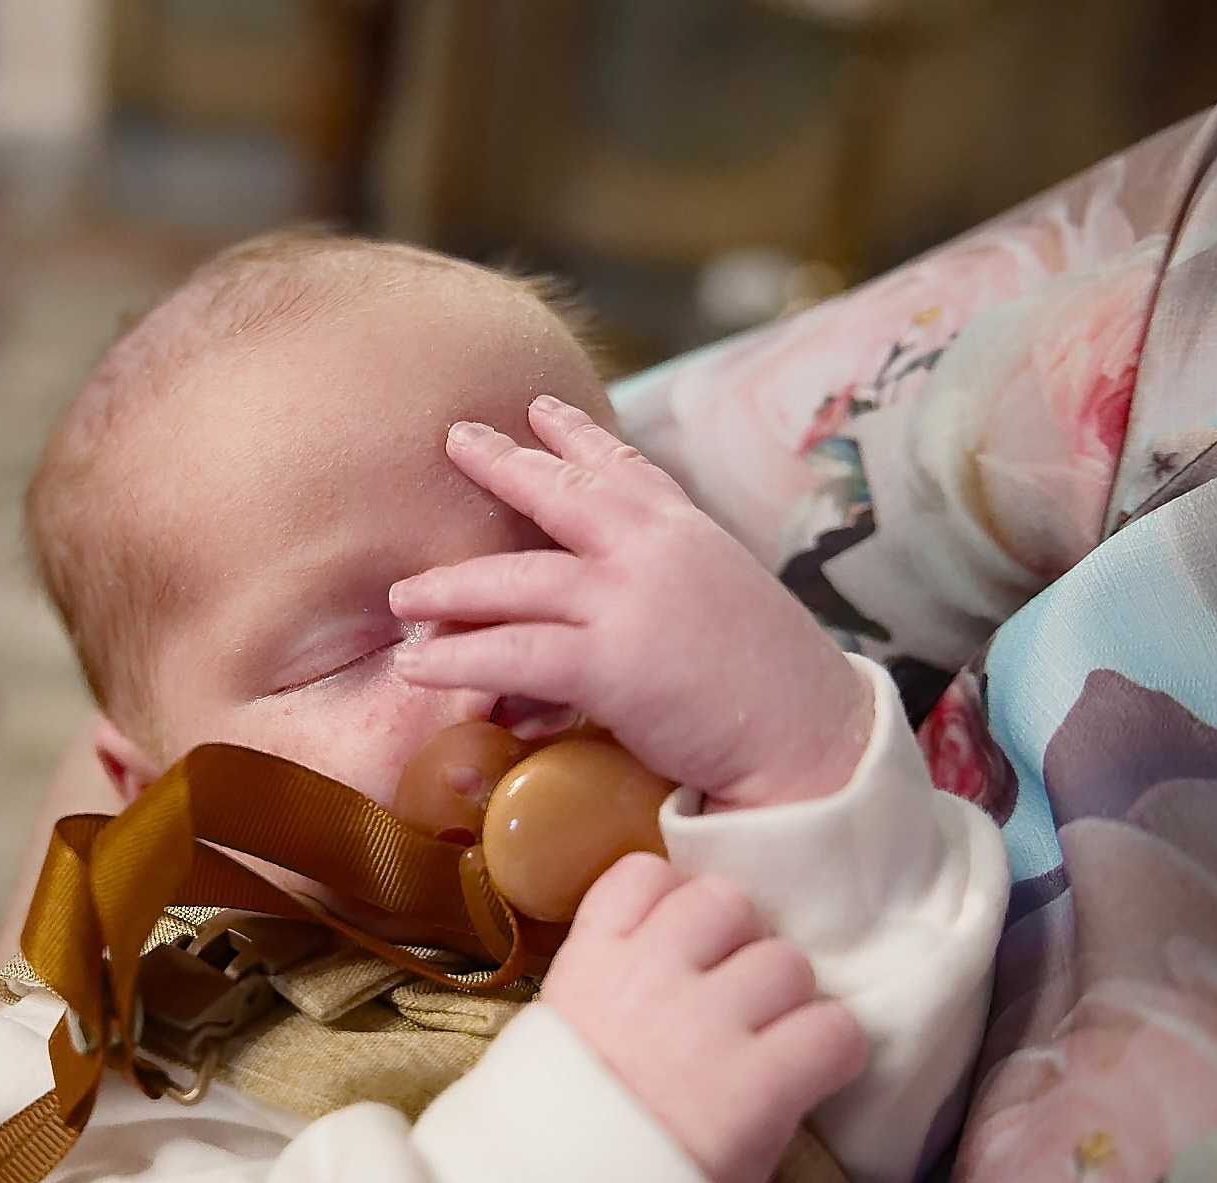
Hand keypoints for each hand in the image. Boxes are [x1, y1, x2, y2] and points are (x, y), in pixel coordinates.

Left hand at [390, 395, 870, 809]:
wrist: (815, 740)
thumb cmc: (775, 688)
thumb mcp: (725, 606)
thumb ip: (668, 589)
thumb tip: (612, 608)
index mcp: (689, 532)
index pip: (626, 467)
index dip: (579, 436)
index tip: (540, 408)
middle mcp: (655, 548)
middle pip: (560, 494)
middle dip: (502, 463)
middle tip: (452, 439)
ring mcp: (630, 600)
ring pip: (517, 579)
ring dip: (450, 587)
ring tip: (401, 597)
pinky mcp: (612, 661)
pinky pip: (514, 653)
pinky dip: (458, 658)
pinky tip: (416, 665)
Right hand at [541, 853, 865, 1182]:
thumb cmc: (554, 1137)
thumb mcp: (553, 1037)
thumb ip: (601, 986)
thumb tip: (655, 965)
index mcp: (590, 962)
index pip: (646, 874)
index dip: (675, 903)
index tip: (681, 946)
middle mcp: (648, 974)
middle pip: (728, 903)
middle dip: (740, 946)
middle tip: (733, 1001)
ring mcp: (706, 1024)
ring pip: (789, 962)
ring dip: (788, 1003)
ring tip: (768, 1049)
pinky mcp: (760, 1084)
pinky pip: (835, 1031)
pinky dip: (831, 1054)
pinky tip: (803, 1082)